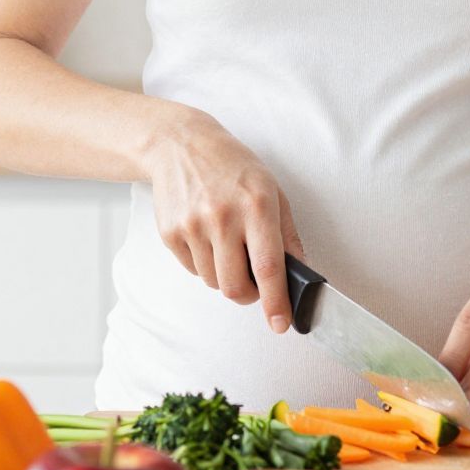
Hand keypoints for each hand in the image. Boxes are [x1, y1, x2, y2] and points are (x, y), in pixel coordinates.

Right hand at [145, 111, 304, 332]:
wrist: (181, 146)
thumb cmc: (234, 169)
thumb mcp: (273, 191)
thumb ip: (288, 236)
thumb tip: (299, 274)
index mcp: (257, 205)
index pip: (268, 267)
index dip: (276, 301)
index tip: (281, 324)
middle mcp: (223, 217)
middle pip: (235, 286)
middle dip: (249, 296)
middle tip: (255, 286)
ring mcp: (192, 226)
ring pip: (213, 282)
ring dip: (226, 276)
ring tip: (228, 245)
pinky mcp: (170, 233)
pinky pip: (192, 270)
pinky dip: (205, 264)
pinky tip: (207, 236)